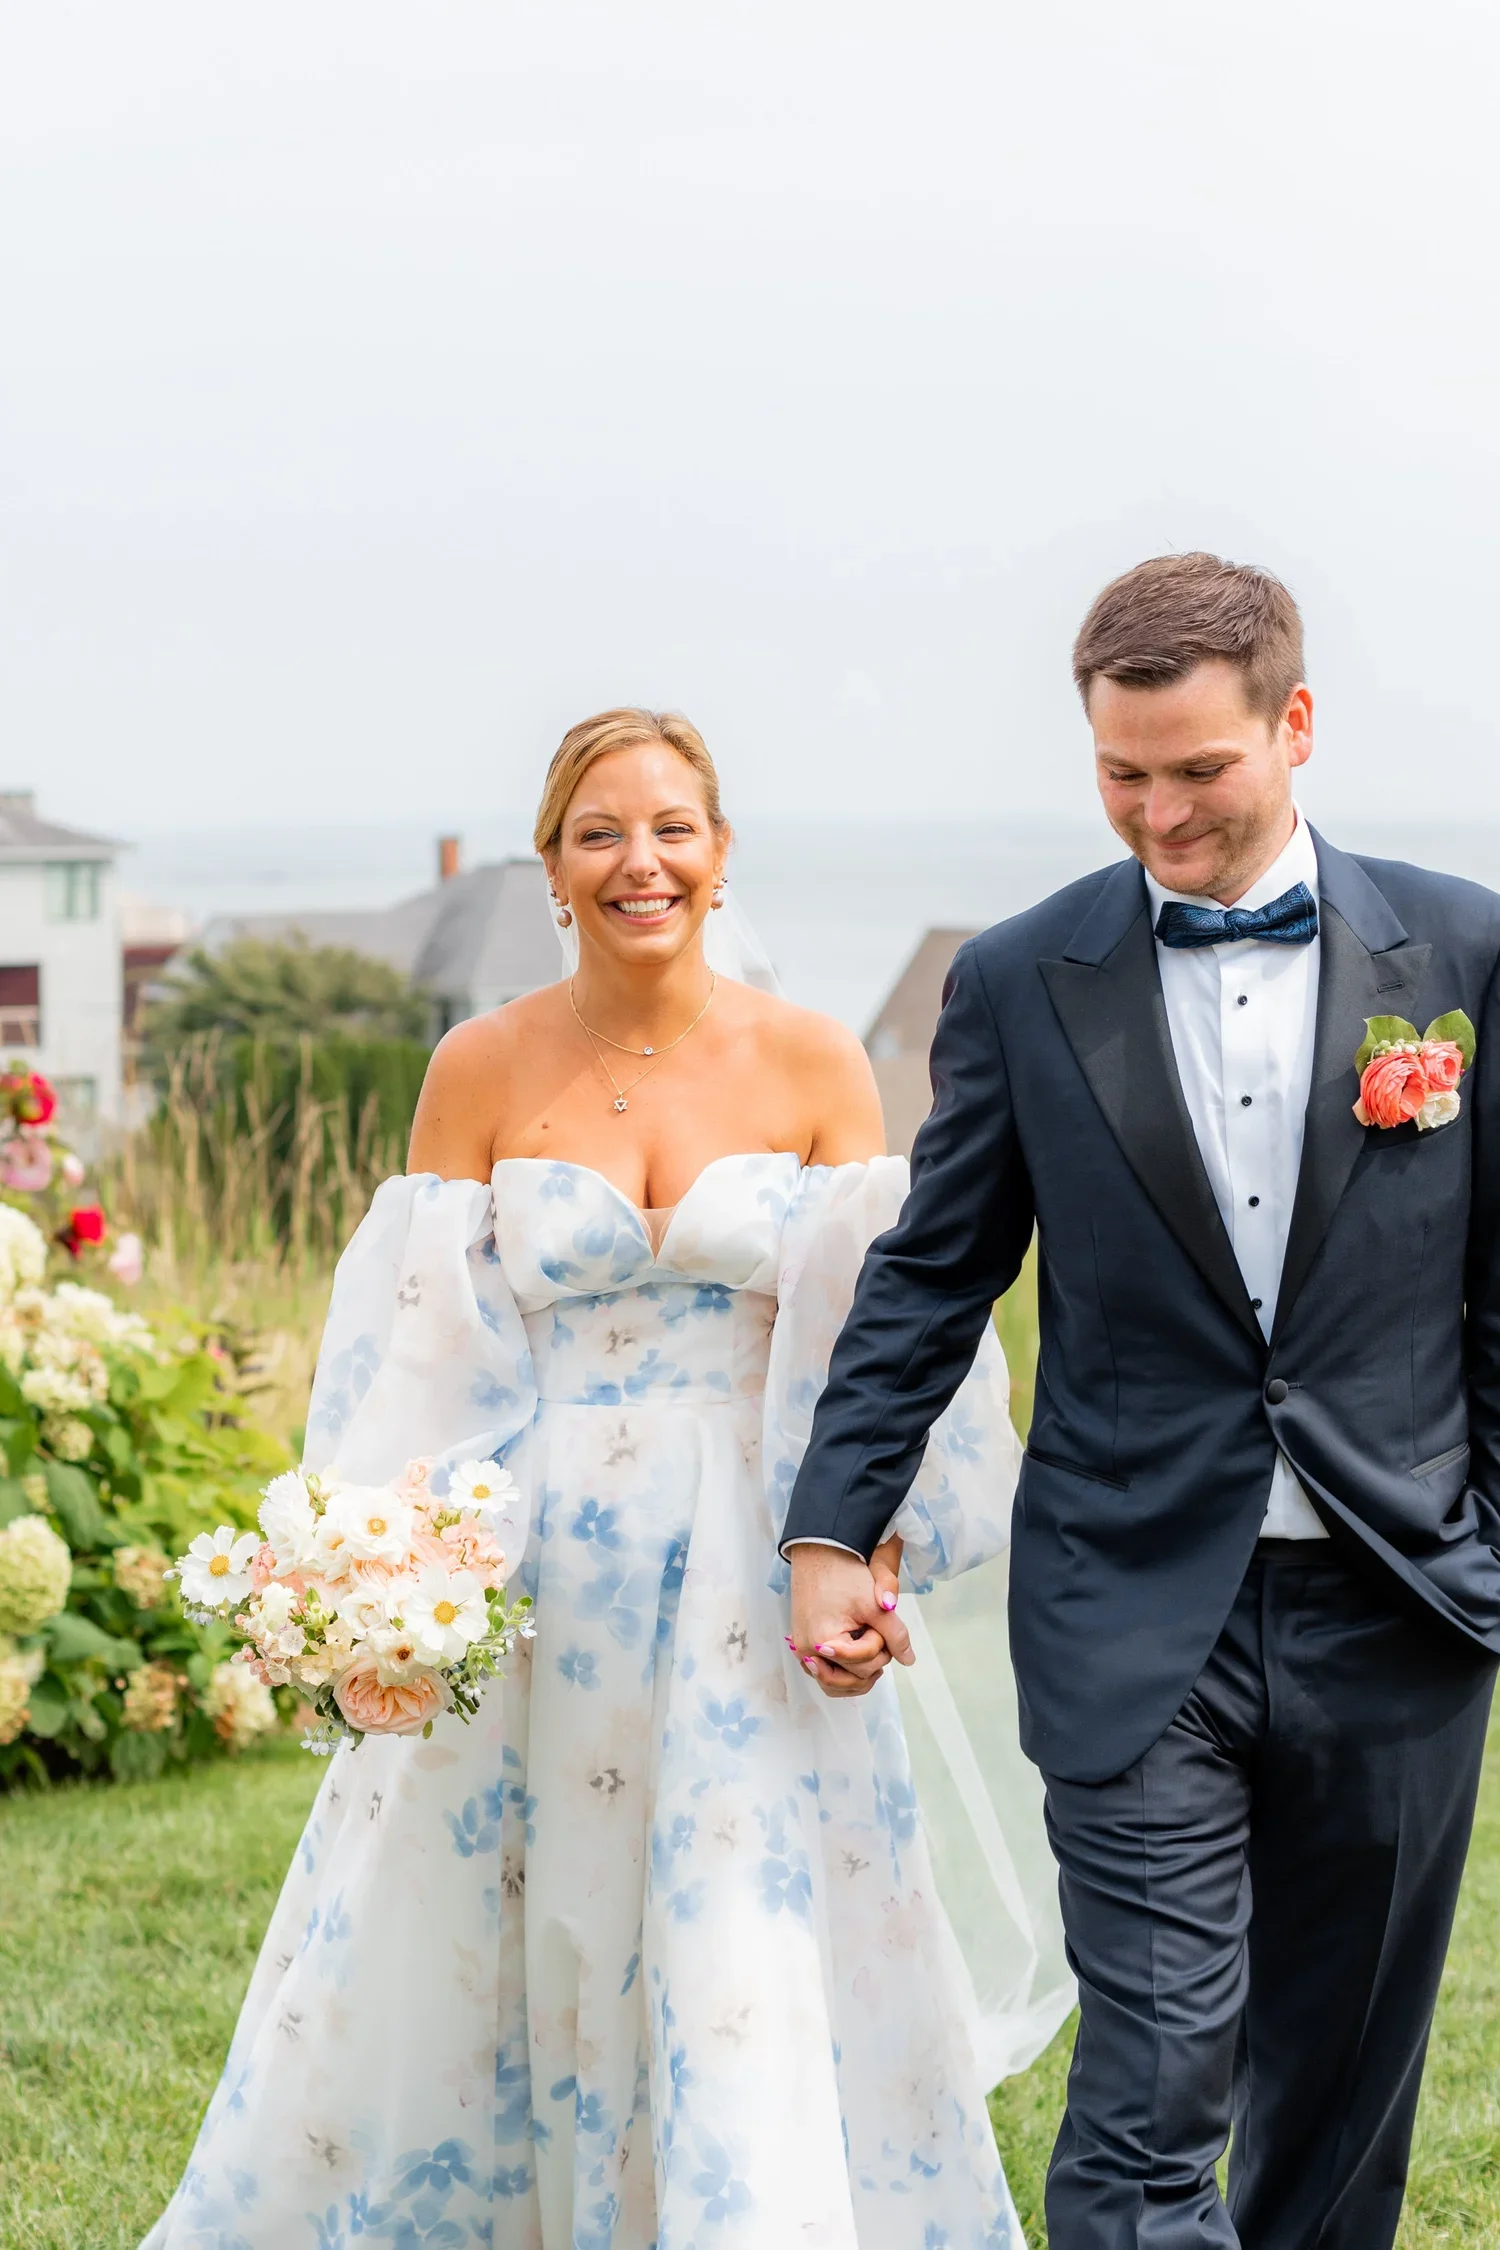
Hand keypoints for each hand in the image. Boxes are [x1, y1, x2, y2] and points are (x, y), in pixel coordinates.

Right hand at [788, 1536, 911, 1697]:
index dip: (879, 1642)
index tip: (875, 1619)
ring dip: (859, 1672)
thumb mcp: (875, 1605)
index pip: (865, 1663)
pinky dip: (843, 1671)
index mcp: (822, 1643)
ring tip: (870, 1648)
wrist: (819, 1551)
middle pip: (852, 1679)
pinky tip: (857, 1657)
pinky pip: (825, 1673)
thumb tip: (909, 1661)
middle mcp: (806, 1653)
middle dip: (871, 1657)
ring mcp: (802, 1651)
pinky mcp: (803, 1645)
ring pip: (837, 1683)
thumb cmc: (844, 1574)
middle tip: (873, 1629)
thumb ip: (895, 1635)